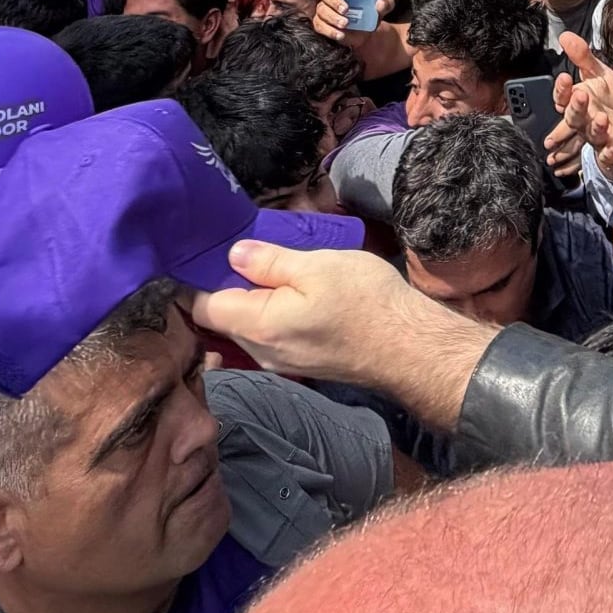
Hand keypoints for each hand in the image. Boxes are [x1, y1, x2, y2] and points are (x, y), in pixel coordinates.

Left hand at [193, 239, 467, 389]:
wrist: (409, 346)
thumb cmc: (365, 302)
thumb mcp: (317, 267)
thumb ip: (269, 261)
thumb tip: (233, 253)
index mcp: (257, 326)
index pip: (202, 306)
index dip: (204, 275)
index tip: (219, 249)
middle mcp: (261, 352)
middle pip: (224, 317)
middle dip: (232, 284)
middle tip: (257, 251)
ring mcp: (281, 362)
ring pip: (249, 326)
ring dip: (257, 297)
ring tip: (283, 269)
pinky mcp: (301, 363)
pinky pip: (271, 335)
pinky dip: (274, 312)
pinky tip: (299, 294)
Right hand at [312, 0, 392, 45]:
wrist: (366, 32)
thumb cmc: (370, 13)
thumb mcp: (381, 8)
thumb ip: (386, 4)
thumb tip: (381, 3)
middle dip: (334, 1)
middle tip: (346, 9)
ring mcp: (324, 9)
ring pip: (321, 10)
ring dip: (333, 17)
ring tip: (345, 24)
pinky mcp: (322, 23)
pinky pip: (320, 25)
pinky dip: (330, 30)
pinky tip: (340, 34)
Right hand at [556, 34, 612, 182]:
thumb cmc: (609, 101)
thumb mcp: (599, 74)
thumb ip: (582, 57)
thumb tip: (565, 35)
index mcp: (578, 102)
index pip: (563, 97)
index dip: (562, 90)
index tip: (565, 78)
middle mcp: (584, 122)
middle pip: (574, 117)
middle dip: (576, 108)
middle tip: (580, 95)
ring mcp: (597, 137)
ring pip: (591, 135)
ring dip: (595, 128)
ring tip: (601, 119)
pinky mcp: (612, 151)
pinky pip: (609, 153)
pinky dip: (611, 152)